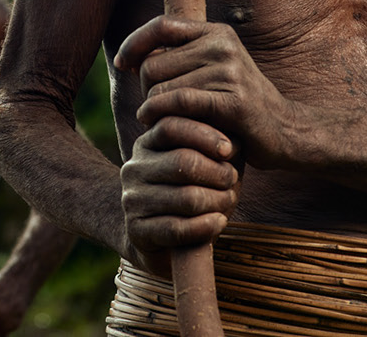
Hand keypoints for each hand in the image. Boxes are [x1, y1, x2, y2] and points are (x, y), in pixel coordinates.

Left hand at [114, 15, 294, 167]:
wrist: (285, 130)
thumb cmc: (238, 105)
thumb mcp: (214, 70)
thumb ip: (181, 59)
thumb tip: (131, 58)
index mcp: (217, 33)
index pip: (162, 25)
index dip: (134, 42)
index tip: (120, 63)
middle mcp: (223, 46)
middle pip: (154, 62)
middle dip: (145, 88)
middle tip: (153, 108)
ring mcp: (230, 72)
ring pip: (162, 86)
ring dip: (150, 109)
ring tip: (156, 121)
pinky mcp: (233, 101)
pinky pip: (179, 102)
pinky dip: (160, 116)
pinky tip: (158, 127)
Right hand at [119, 115, 239, 277]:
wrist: (164, 239)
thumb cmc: (192, 192)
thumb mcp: (204, 164)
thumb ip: (215, 148)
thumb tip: (234, 143)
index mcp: (147, 144)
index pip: (169, 127)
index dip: (203, 135)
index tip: (229, 149)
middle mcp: (134, 169)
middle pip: (181, 162)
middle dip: (216, 171)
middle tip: (232, 179)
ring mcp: (133, 200)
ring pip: (185, 198)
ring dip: (217, 200)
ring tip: (229, 200)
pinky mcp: (136, 230)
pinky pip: (177, 228)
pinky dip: (205, 226)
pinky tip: (220, 222)